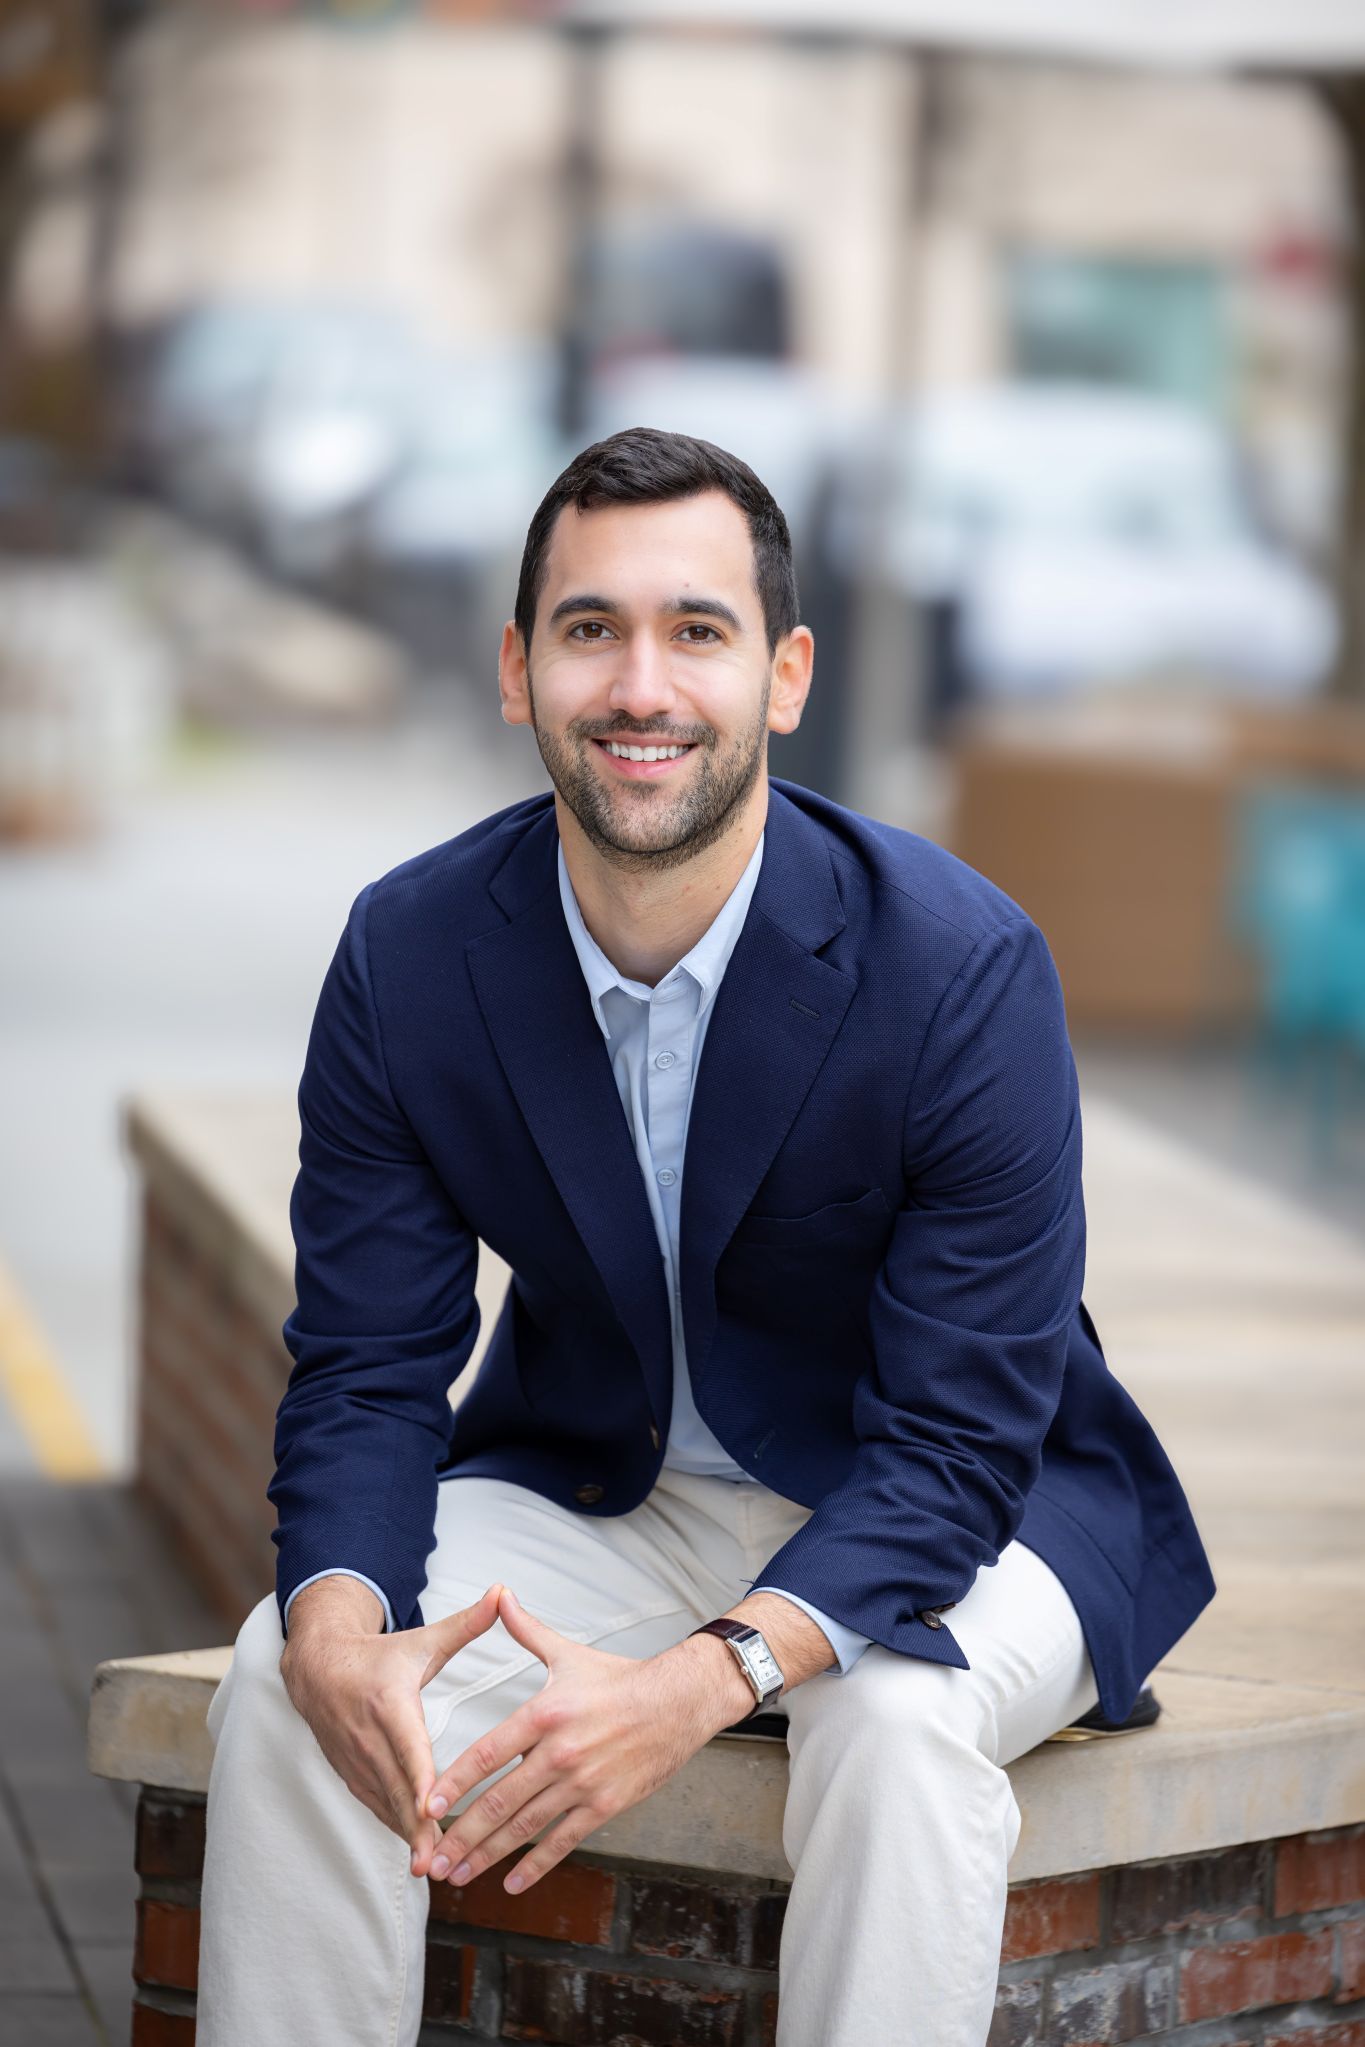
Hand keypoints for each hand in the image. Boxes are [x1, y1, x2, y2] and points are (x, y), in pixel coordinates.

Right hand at [280, 1581, 502, 1876]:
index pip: (408, 1749)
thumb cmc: (381, 1655)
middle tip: (439, 1863)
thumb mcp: (422, 1640)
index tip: (433, 1813)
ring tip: (435, 1868)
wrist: (317, 1668)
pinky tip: (419, 1853)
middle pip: (397, 1789)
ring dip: (407, 1837)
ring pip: (385, 1805)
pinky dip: (395, 1829)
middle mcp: (368, 1737)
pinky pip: (375, 1807)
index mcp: (390, 1703)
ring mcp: (355, 1760)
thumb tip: (504, 1591)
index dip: (420, 1783)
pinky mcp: (350, 1775)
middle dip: (416, 1828)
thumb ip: (466, 1624)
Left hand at [414, 1586, 750, 1894]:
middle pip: (500, 1801)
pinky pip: (563, 1841)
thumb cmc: (619, 1679)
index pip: (488, 1753)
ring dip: (487, 1855)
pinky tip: (512, 1883)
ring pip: (525, 1827)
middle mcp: (560, 1752)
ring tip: (457, 1875)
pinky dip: (536, 1865)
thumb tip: (499, 1596)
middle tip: (430, 1860)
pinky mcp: (605, 1806)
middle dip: (461, 1835)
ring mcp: (582, 1783)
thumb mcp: (568, 1654)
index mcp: (544, 1714)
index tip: (426, 1806)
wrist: (678, 1702)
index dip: (455, 1783)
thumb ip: (527, 1631)